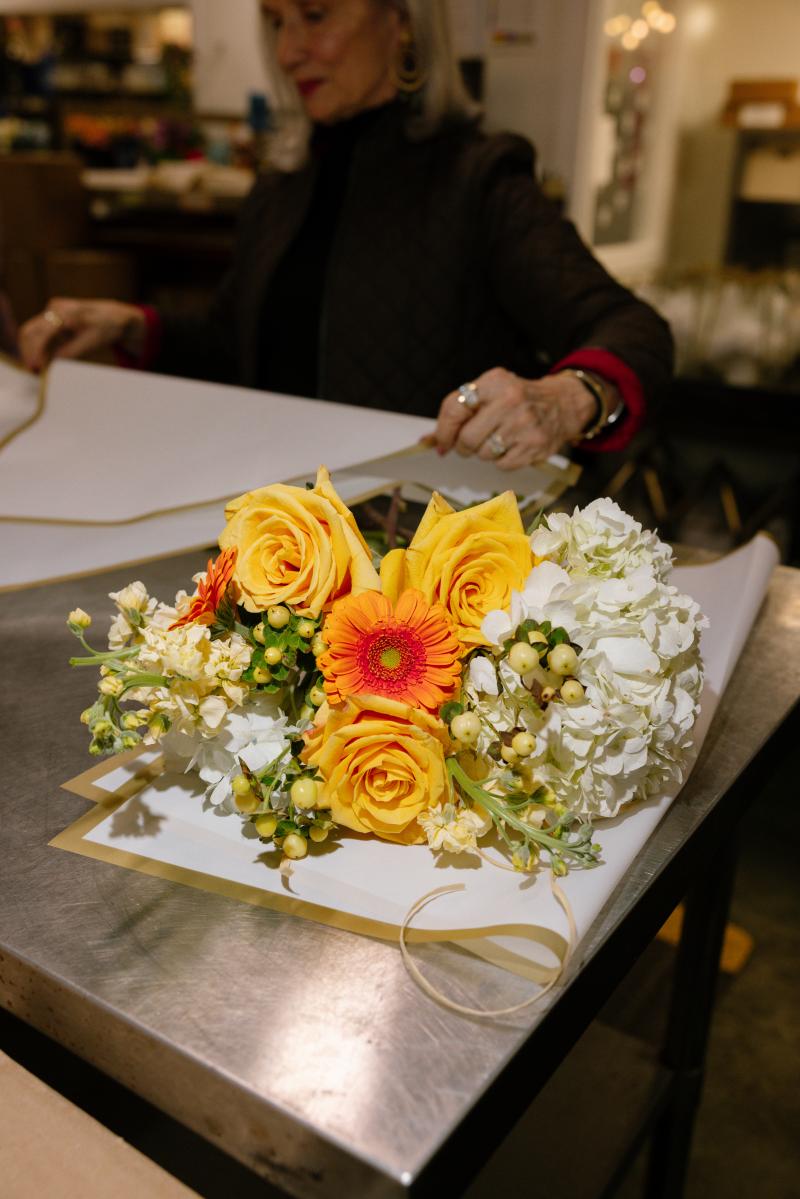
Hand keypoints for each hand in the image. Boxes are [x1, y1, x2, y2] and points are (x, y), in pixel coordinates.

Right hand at [19, 299, 145, 372]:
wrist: (114, 316)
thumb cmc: (106, 328)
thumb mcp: (92, 343)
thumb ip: (71, 352)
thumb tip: (52, 364)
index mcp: (66, 312)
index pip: (41, 333)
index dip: (35, 352)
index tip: (36, 369)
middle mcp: (55, 308)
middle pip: (30, 331)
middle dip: (29, 353)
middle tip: (34, 372)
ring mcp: (52, 311)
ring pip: (32, 333)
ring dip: (32, 351)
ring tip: (39, 370)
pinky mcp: (52, 318)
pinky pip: (39, 334)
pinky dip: (39, 348)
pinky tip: (44, 362)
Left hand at [433, 367, 597, 468]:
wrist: (562, 404)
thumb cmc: (517, 399)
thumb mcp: (491, 391)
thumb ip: (460, 411)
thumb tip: (429, 441)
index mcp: (494, 382)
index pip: (454, 408)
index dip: (443, 431)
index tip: (442, 443)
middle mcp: (510, 400)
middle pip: (467, 438)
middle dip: (464, 446)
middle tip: (471, 444)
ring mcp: (524, 424)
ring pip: (484, 454)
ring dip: (485, 452)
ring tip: (498, 439)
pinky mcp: (534, 445)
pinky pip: (502, 465)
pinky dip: (502, 460)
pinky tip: (512, 446)